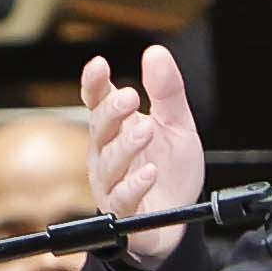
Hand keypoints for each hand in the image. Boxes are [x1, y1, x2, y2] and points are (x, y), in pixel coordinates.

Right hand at [79, 52, 206, 268]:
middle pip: (100, 129)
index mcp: (116, 129)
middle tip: (130, 97)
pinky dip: (134, 186)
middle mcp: (106, 154)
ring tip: (146, 131)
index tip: (98, 65)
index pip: (97, 102)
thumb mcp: (177, 125)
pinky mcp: (123, 213)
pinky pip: (123, 199)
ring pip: (110, 163)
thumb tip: (156, 52)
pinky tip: (149, 173)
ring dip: (126, 146)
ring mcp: (111, 184)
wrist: (177, 218)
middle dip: (111, 112)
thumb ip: (166, 92)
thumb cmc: (170, 169)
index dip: (94, 83)